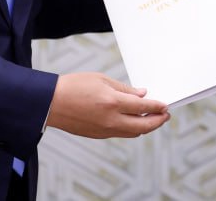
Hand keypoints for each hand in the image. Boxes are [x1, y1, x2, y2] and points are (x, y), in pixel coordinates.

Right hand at [45, 72, 169, 137]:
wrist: (50, 102)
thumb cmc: (74, 86)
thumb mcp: (101, 80)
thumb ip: (124, 89)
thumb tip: (142, 94)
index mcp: (112, 102)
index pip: (143, 107)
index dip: (157, 107)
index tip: (165, 105)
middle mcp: (111, 120)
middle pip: (143, 126)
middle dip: (157, 121)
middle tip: (165, 115)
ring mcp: (104, 130)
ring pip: (132, 133)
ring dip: (145, 127)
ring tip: (152, 118)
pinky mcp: (98, 135)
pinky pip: (120, 134)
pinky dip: (131, 129)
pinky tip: (132, 120)